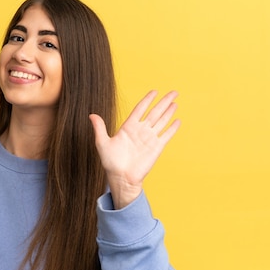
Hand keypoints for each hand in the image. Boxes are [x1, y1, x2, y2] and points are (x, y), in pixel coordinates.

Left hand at [89, 90, 180, 208]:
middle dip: (164, 101)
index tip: (154, 91)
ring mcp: (149, 138)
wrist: (121, 178)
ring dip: (169, 111)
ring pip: (162, 121)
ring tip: (176, 101)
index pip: (140, 109)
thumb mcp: (102, 143)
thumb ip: (99, 128)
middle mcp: (140, 131)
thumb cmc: (111, 163)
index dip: (147, 100)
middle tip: (173, 92)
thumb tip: (91, 115)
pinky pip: (166, 135)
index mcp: (128, 127)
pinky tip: (178, 120)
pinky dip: (172, 128)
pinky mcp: (156, 148)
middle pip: (155, 112)